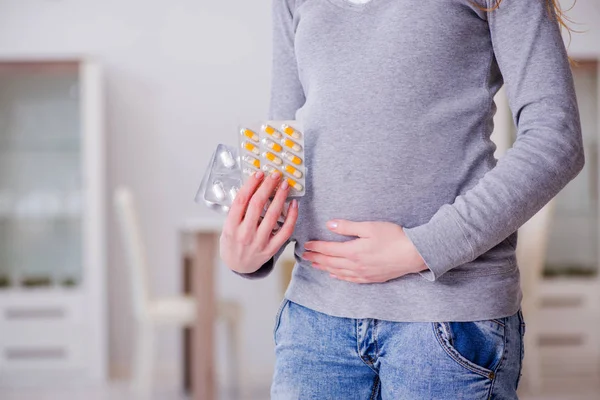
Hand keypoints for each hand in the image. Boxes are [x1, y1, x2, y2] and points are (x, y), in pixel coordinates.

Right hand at [220, 170, 298, 273]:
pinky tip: (293, 204)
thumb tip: (254, 186)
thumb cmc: (232, 241)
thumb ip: (238, 210)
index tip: (259, 173)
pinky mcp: (271, 248)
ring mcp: (259, 242)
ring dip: (280, 197)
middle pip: (257, 205)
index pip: (241, 201)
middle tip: (275, 175)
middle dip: (267, 186)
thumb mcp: (227, 226)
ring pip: (273, 216)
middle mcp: (245, 234)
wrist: (237, 265)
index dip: (251, 185)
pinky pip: (285, 230)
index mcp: (231, 226)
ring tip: (284, 185)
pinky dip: (292, 216)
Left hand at [302, 220, 426, 283]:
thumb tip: (329, 224)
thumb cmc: (394, 237)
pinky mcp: (371, 278)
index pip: (328, 249)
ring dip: (325, 268)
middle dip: (316, 258)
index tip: (306, 245)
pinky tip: (334, 275)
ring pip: (338, 272)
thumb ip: (348, 227)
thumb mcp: (369, 227)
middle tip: (304, 256)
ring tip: (314, 265)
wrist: (414, 254)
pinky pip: (350, 279)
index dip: (316, 247)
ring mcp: (363, 273)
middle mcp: (355, 265)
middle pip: (330, 262)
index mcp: (353, 251)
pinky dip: (339, 277)